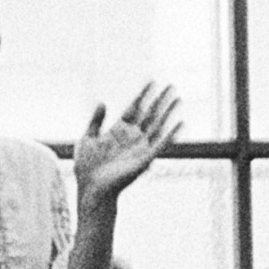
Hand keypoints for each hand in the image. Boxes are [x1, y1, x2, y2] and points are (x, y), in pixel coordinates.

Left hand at [74, 82, 181, 204]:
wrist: (91, 188)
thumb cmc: (87, 167)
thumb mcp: (87, 138)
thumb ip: (96, 121)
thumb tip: (103, 102)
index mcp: (118, 131)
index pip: (134, 108)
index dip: (143, 94)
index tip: (151, 81)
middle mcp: (132, 137)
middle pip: (150, 114)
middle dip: (160, 99)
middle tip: (171, 85)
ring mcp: (140, 147)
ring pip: (158, 125)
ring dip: (169, 111)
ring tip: (179, 98)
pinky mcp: (145, 159)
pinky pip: (161, 144)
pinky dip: (172, 134)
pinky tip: (181, 123)